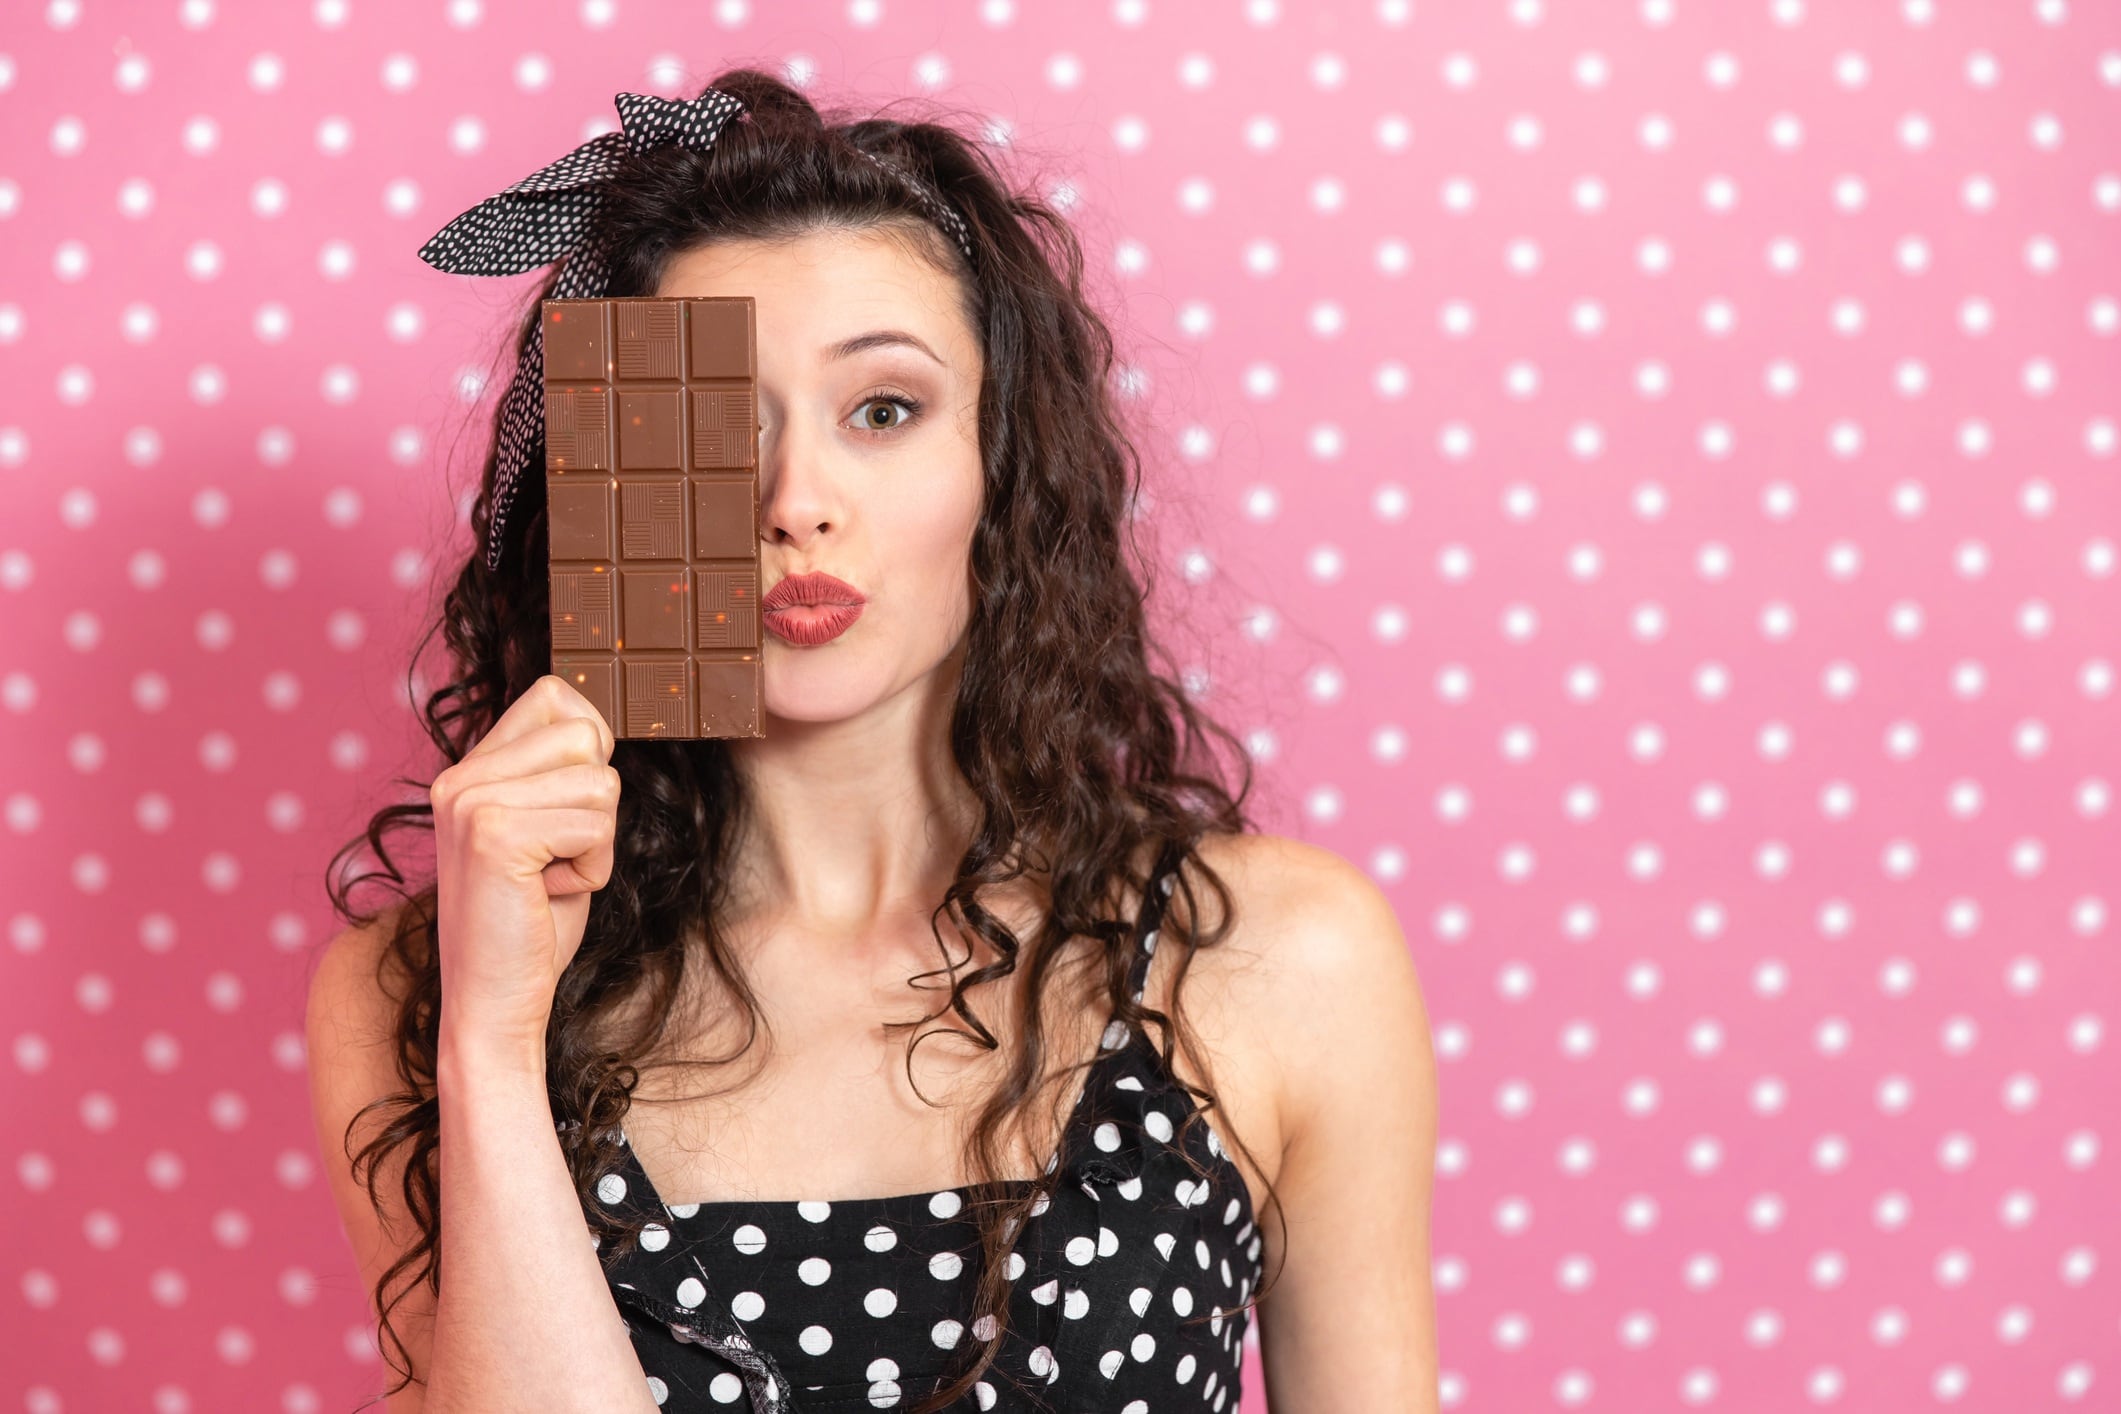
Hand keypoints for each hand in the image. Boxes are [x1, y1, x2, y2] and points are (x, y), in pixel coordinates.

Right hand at [428, 674, 620, 1054]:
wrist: (494, 1005)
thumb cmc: (533, 923)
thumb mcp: (549, 831)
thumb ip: (559, 773)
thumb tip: (598, 722)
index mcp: (467, 770)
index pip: (556, 695)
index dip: (589, 750)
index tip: (564, 815)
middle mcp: (459, 777)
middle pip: (587, 734)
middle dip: (597, 805)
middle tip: (555, 858)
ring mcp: (471, 802)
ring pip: (600, 781)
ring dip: (597, 841)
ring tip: (549, 879)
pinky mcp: (494, 836)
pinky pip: (596, 825)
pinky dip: (593, 868)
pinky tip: (548, 896)